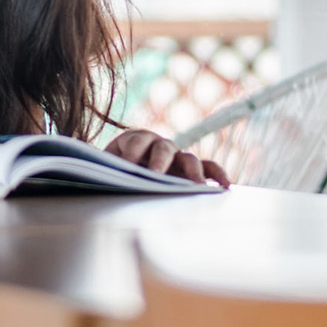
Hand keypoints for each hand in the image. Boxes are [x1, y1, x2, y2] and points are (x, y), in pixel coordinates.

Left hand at [104, 129, 230, 186]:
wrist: (120, 171)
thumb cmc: (113, 170)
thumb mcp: (106, 167)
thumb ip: (106, 169)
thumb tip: (102, 176)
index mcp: (135, 139)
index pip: (136, 141)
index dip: (132, 151)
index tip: (127, 164)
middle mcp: (159, 145)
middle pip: (164, 148)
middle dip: (160, 161)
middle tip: (156, 175)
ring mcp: (177, 156)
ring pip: (189, 159)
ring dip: (193, 172)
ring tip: (198, 186)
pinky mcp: (190, 169)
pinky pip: (208, 168)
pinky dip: (217, 174)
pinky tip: (225, 186)